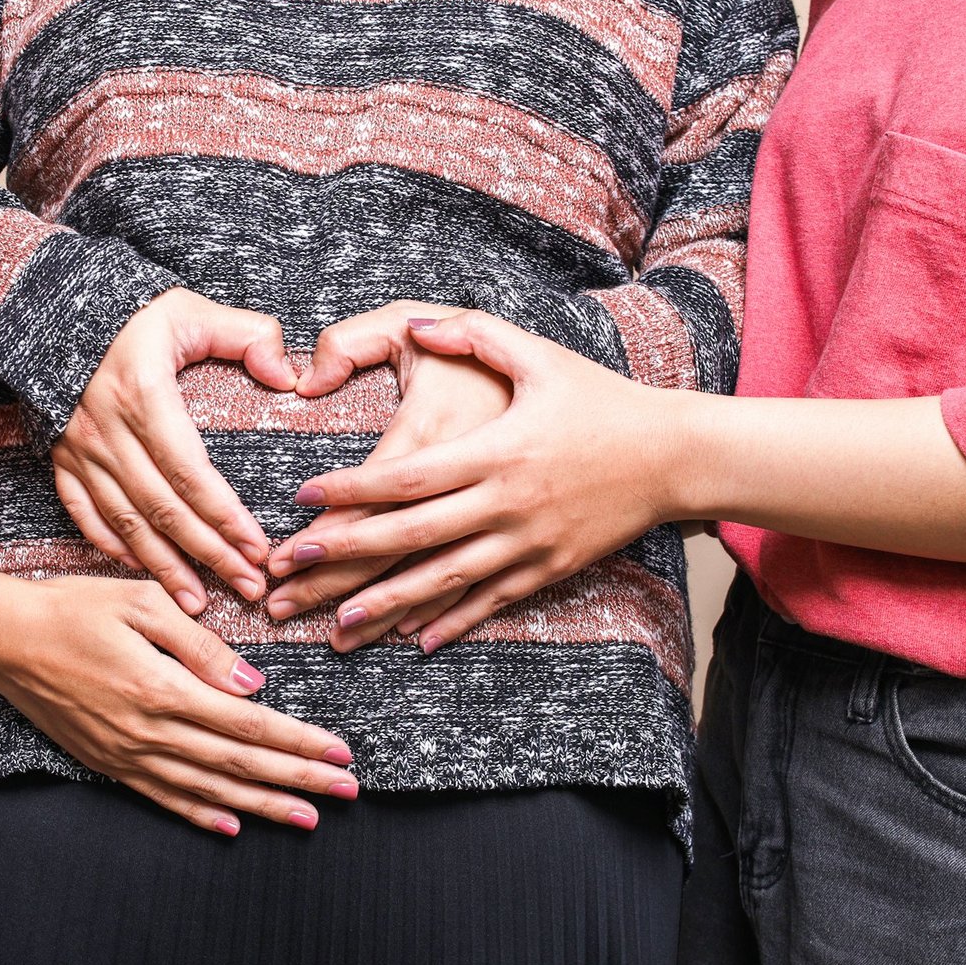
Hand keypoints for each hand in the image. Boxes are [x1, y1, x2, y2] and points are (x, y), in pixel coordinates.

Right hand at [0, 573, 358, 834]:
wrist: (3, 639)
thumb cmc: (73, 608)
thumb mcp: (142, 603)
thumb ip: (201, 645)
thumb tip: (252, 684)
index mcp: (163, 690)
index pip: (249, 727)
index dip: (300, 743)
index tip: (340, 754)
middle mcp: (148, 733)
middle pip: (240, 766)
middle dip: (299, 781)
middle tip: (348, 793)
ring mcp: (127, 754)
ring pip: (209, 790)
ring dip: (262, 806)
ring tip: (308, 817)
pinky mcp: (108, 763)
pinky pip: (164, 797)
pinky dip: (202, 815)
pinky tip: (232, 825)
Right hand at [53, 288, 296, 612]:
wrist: (54, 315)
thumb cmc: (134, 315)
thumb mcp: (191, 310)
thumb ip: (248, 335)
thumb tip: (290, 376)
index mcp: (143, 395)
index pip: (191, 471)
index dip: (225, 516)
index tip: (259, 548)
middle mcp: (108, 431)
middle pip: (164, 509)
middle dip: (209, 554)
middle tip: (248, 587)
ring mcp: (80, 451)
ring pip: (126, 523)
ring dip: (164, 568)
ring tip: (199, 605)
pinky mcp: (61, 461)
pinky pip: (86, 516)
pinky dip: (113, 549)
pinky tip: (144, 574)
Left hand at [281, 311, 677, 652]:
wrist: (674, 455)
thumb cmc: (600, 399)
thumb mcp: (539, 354)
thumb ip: (474, 334)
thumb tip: (417, 324)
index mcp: (496, 449)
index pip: (409, 475)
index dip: (352, 489)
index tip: (304, 498)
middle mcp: (507, 502)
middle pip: (414, 535)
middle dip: (346, 553)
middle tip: (291, 569)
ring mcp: (529, 542)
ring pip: (447, 580)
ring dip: (388, 604)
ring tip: (338, 623)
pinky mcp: (549, 568)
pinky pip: (492, 601)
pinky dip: (452, 621)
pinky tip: (414, 640)